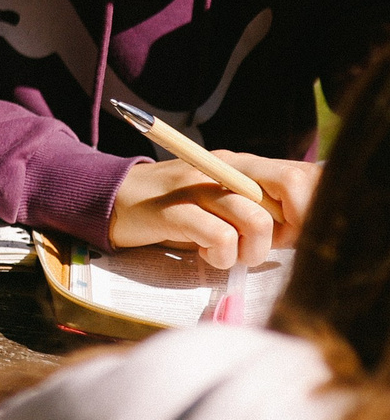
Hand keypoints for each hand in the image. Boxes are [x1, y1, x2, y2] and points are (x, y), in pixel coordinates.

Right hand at [108, 152, 317, 269]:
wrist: (112, 201)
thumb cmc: (176, 209)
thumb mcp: (220, 200)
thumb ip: (257, 204)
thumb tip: (301, 225)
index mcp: (239, 164)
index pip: (298, 175)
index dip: (308, 209)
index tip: (291, 235)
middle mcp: (222, 167)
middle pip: (285, 191)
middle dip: (284, 232)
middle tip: (260, 248)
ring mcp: (196, 186)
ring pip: (255, 219)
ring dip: (250, 250)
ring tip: (228, 254)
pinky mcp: (172, 210)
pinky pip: (219, 236)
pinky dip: (221, 255)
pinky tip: (207, 254)